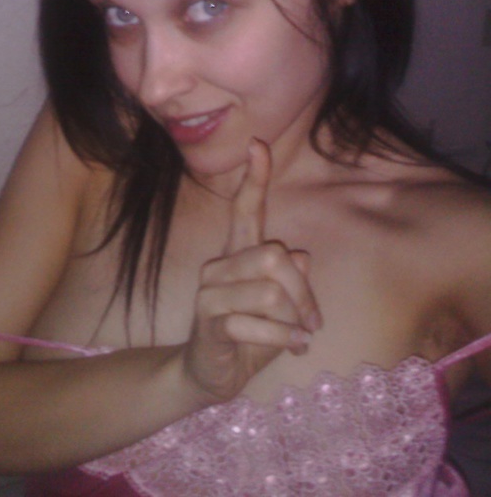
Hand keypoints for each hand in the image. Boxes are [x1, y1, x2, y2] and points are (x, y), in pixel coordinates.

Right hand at [181, 139, 321, 404]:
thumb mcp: (280, 310)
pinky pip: (255, 321)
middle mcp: (219, 265)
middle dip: (304, 293)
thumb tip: (301, 258)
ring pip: (270, 289)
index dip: (254, 178)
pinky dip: (281, 338)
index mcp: (237, 255)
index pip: (245, 210)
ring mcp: (209, 292)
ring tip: (299, 337)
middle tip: (313, 322)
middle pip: (274, 255)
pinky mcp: (208, 320)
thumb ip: (292, 282)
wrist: (210, 374)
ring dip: (294, 319)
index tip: (257, 145)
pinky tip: (290, 348)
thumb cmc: (249, 336)